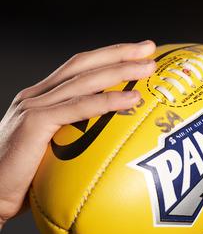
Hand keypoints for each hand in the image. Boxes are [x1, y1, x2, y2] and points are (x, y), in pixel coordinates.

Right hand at [0, 40, 156, 229]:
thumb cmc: (21, 186)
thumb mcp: (52, 156)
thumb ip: (76, 142)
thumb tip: (115, 148)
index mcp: (40, 99)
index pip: (78, 68)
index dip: (107, 56)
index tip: (138, 51)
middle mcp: (35, 97)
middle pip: (83, 65)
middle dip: (118, 52)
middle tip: (150, 47)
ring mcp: (33, 108)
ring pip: (84, 80)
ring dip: (120, 70)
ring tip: (149, 67)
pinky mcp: (34, 124)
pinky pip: (78, 108)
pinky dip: (108, 101)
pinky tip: (133, 98)